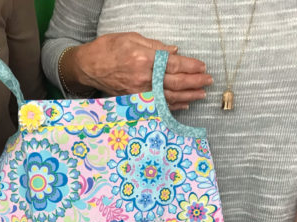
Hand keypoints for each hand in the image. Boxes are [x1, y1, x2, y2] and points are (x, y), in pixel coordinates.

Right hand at [70, 32, 211, 109]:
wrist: (87, 67)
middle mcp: (143, 78)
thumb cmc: (108, 49)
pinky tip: (183, 104)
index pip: (174, 65)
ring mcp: (139, 93)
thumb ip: (155, 46)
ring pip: (168, 97)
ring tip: (201, 94)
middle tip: (208, 81)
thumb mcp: (132, 39)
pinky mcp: (134, 102)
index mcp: (144, 59)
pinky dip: (172, 106)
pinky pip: (157, 106)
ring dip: (187, 96)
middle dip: (194, 82)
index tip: (203, 67)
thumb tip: (175, 51)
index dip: (191, 67)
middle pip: (175, 83)